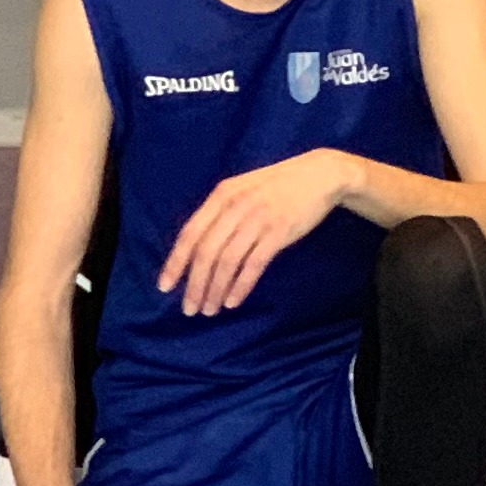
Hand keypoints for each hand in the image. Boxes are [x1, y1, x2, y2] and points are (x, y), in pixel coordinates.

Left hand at [156, 150, 352, 314]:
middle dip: (195, 285)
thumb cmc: (278, 185)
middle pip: (207, 252)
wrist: (320, 175)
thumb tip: (197, 249)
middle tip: (190, 309)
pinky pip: (253, 265)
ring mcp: (258, 219)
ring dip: (216, 290)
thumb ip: (221, 212)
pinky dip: (241, 286)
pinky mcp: (279, 232)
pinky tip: (233, 301)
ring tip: (210, 310)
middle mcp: (236, 207)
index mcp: (222, 195)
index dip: (175, 263)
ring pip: (228, 262)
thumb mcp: (243, 189)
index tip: (165, 287)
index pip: (190, 233)